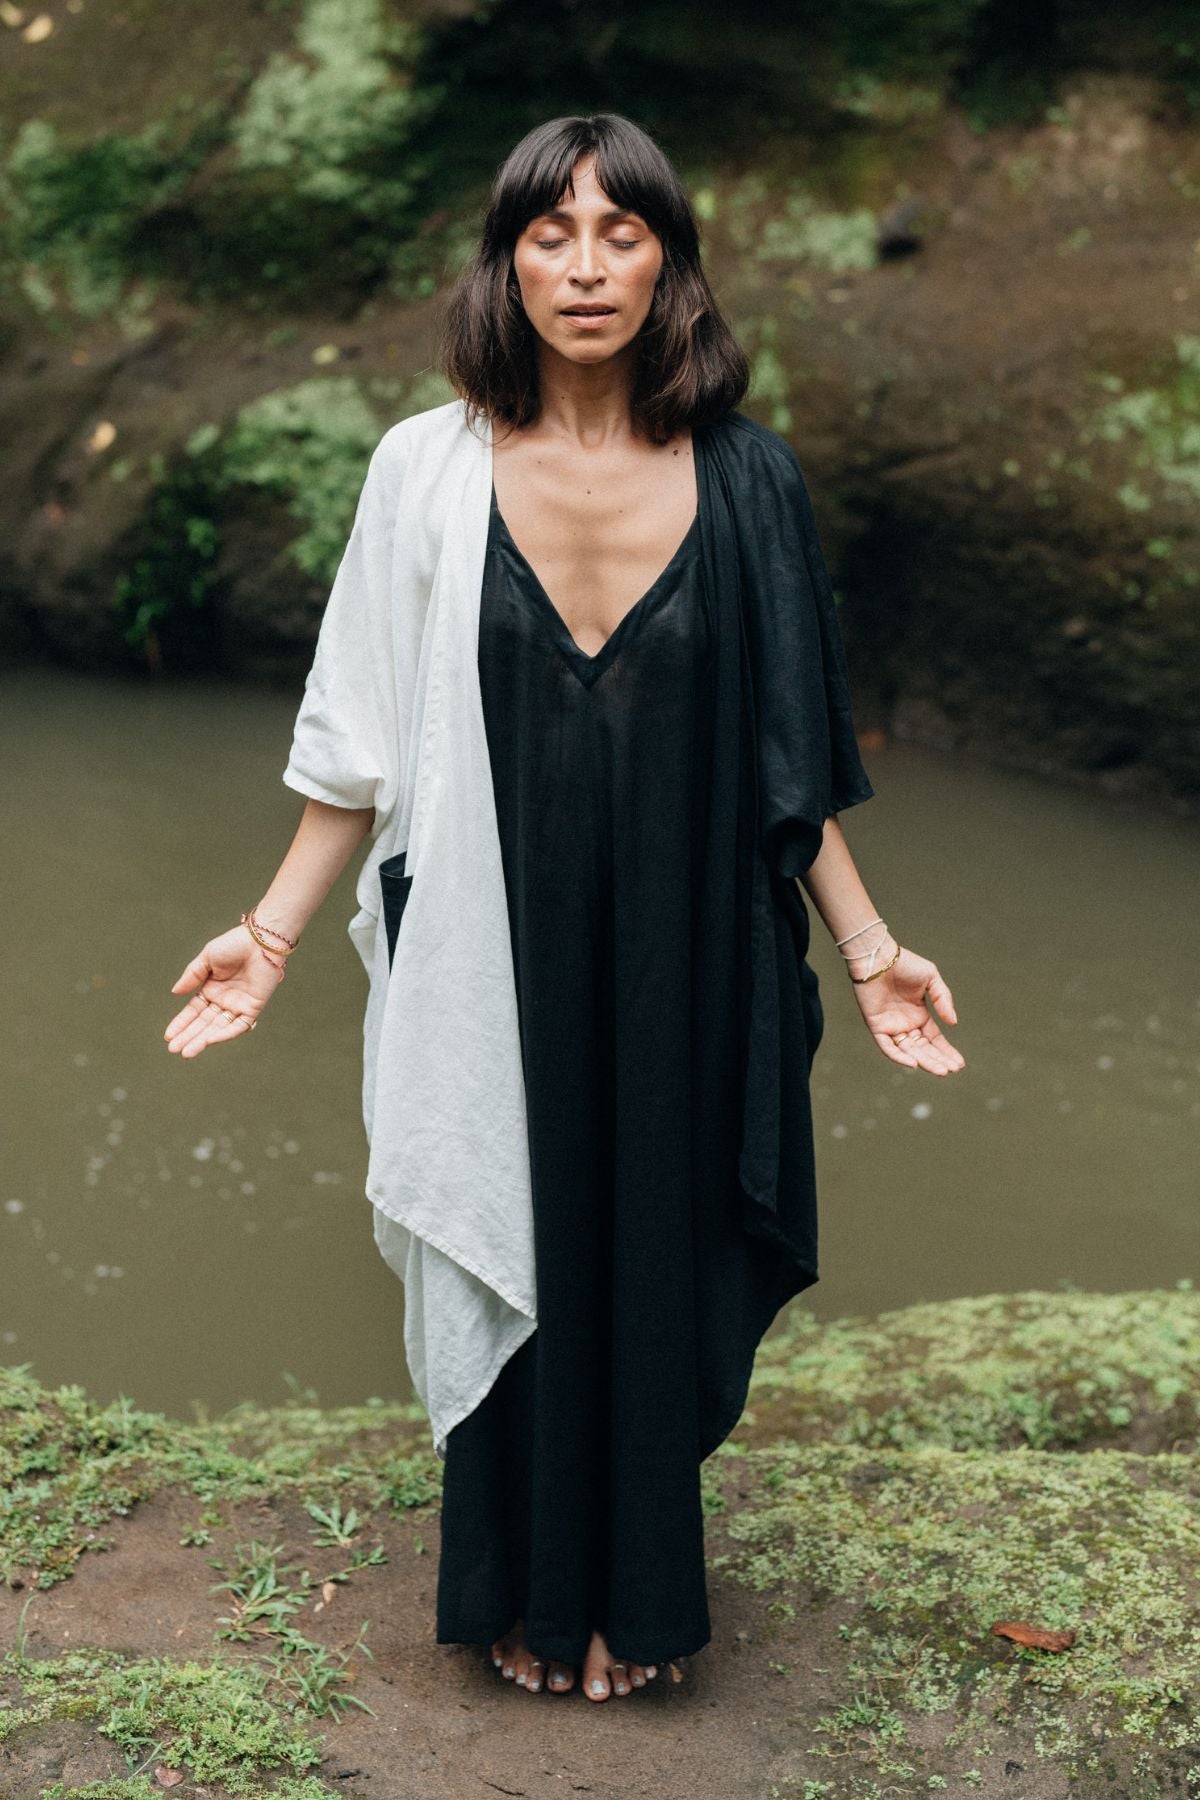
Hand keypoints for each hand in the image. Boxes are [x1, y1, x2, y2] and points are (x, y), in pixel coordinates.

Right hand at [164, 924, 282, 1058]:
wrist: (260, 940)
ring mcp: (238, 1005)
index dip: (181, 1023)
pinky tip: (209, 1040)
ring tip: (186, 1052)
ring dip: (202, 1040)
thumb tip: (175, 993)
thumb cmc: (235, 944)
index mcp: (212, 988)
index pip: (194, 1011)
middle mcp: (224, 1000)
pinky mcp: (253, 1008)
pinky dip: (225, 1033)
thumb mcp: (207, 958)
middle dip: (188, 1036)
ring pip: (218, 1028)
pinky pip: (238, 1025)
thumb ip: (192, 976)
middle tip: (173, 1050)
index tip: (168, 1036)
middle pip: (204, 1023)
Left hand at [848, 941, 963, 1075]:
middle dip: (938, 1060)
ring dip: (924, 1061)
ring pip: (909, 1051)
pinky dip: (898, 1056)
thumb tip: (953, 1024)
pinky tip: (914, 1063)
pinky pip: (887, 1046)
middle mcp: (906, 1024)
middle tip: (952, 1070)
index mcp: (919, 1015)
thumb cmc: (904, 964)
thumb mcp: (931, 979)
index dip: (946, 1051)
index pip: (935, 1039)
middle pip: (924, 1049)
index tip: (959, 1064)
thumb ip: (943, 1000)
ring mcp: (891, 1027)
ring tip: (941, 1070)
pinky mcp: (876, 1026)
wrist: (879, 957)